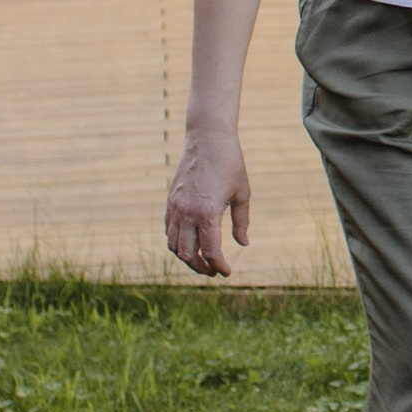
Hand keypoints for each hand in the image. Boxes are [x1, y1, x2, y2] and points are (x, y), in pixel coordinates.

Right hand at [166, 132, 250, 279]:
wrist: (208, 138)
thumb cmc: (230, 163)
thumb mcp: (242, 193)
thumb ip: (241, 221)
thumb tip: (242, 244)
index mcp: (207, 212)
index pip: (210, 251)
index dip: (219, 266)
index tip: (226, 272)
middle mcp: (187, 212)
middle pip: (187, 254)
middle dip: (200, 267)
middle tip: (214, 271)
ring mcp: (175, 207)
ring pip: (173, 244)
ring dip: (186, 257)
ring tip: (202, 260)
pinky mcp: (170, 201)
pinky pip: (168, 229)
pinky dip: (176, 241)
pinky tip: (189, 242)